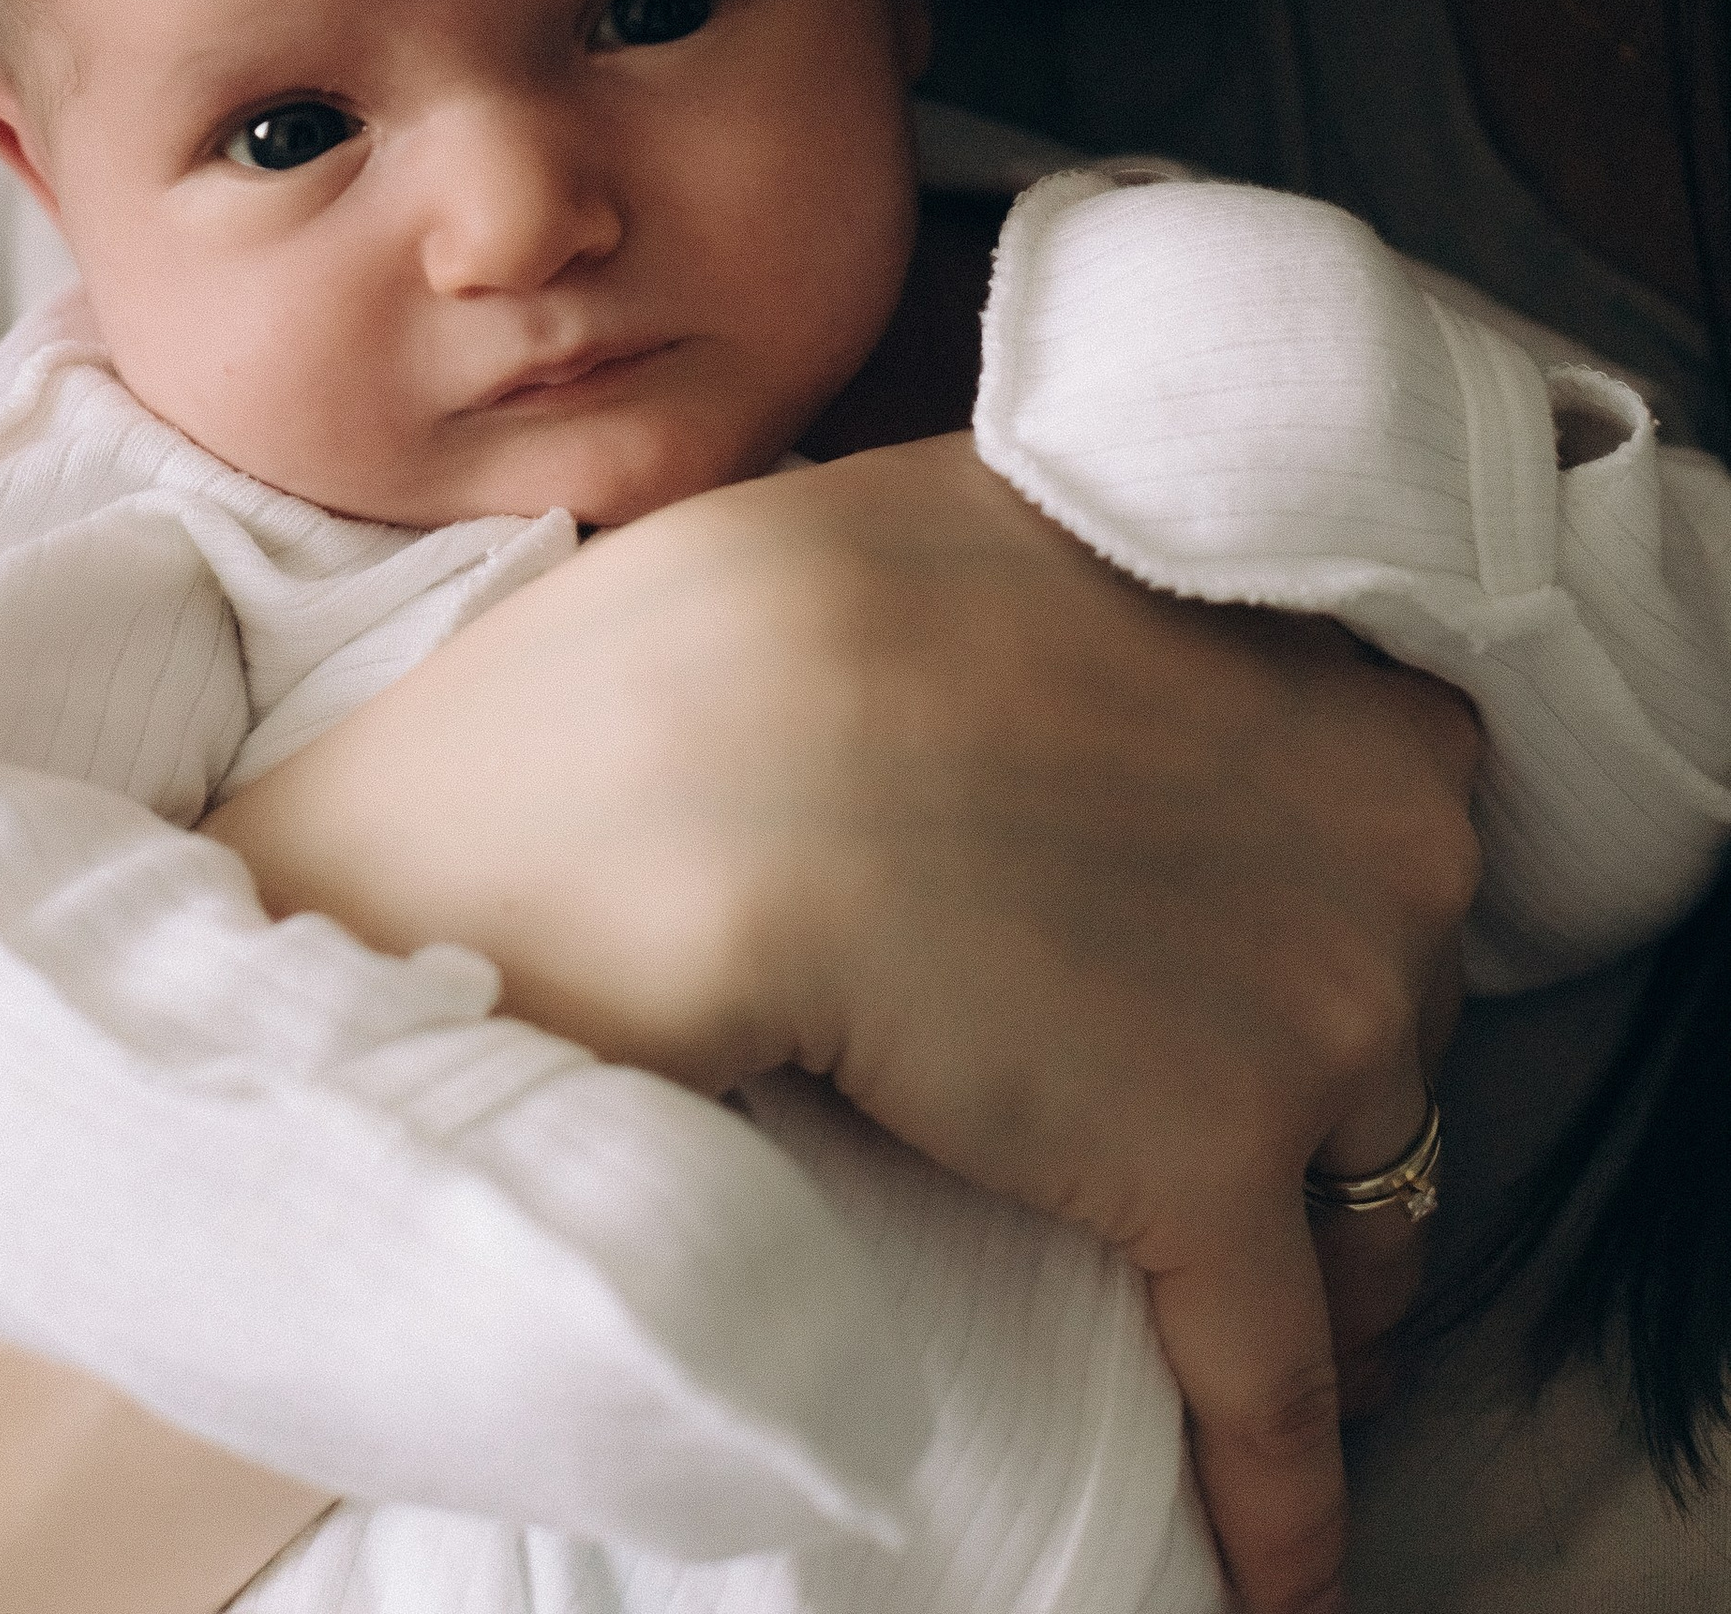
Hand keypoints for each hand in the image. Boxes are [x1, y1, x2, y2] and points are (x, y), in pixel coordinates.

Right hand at [210, 434, 1479, 1613]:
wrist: (647, 764)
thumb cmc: (743, 628)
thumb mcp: (959, 533)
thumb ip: (1075, 602)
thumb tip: (1064, 662)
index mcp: (1312, 647)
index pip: (1378, 816)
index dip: (1313, 905)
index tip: (1266, 959)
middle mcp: (1377, 824)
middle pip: (1393, 1006)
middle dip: (1326, 1095)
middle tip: (1248, 1164)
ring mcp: (1316, 1005)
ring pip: (1372, 1199)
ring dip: (1325, 1288)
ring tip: (1264, 1359)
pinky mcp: (1217, 1177)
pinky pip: (1282, 1382)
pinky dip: (1278, 1499)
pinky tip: (1269, 1582)